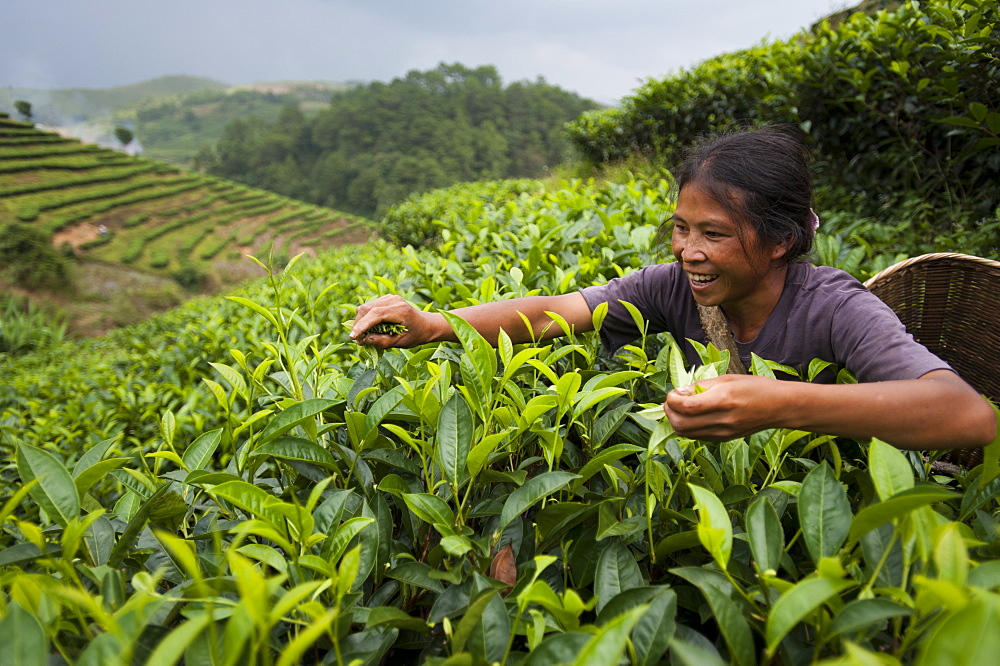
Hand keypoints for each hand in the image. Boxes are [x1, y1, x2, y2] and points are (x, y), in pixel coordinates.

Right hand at [349, 295, 441, 348]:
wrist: (426, 324)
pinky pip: (369, 307)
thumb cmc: (416, 335)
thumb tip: (364, 340)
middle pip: (367, 308)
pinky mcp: (386, 299)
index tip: (353, 337)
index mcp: (401, 310)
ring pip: (365, 307)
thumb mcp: (401, 342)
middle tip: (359, 341)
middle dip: (358, 324)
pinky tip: (369, 328)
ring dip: (360, 321)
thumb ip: (383, 342)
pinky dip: (365, 318)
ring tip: (363, 336)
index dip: (362, 325)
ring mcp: (390, 297)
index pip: (376, 314)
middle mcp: (394, 300)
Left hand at [663, 374, 783, 440]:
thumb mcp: (727, 378)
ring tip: (680, 407)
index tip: (673, 392)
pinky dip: (687, 427)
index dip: (672, 400)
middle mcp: (722, 419)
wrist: (779, 407)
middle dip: (669, 412)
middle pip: (681, 425)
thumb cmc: (755, 387)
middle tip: (672, 401)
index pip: (686, 406)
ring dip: (676, 420)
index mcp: (723, 400)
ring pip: (685, 433)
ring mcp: (723, 432)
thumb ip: (701, 386)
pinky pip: (696, 436)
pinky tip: (692, 415)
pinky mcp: (724, 439)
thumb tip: (680, 392)